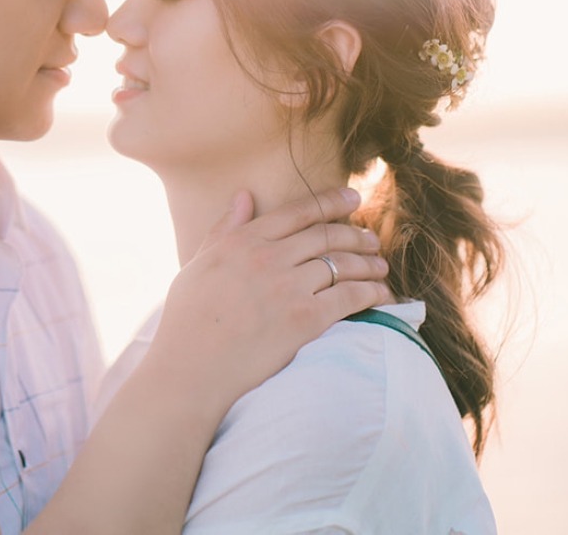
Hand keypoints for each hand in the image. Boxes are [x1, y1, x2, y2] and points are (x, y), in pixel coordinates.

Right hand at [144, 187, 390, 417]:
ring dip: (368, 263)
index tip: (353, 198)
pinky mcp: (304, 320)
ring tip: (380, 266)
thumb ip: (223, 229)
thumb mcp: (198, 264)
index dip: (331, 201)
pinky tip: (381, 294)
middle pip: (326, 235)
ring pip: (342, 264)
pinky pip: (349, 296)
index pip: (298, 212)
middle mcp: (268, 257)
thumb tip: (243, 195)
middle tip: (372, 238)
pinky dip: (371, 292)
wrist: (190, 371)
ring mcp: (287, 288)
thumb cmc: (186, 322)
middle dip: (356, 234)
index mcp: (242, 241)